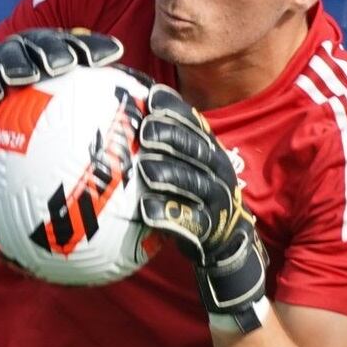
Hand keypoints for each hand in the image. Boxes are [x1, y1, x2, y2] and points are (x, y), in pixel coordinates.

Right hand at [0, 29, 122, 149]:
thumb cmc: (12, 130)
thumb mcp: (45, 125)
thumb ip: (75, 120)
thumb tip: (121, 138)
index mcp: (44, 61)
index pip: (73, 49)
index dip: (92, 48)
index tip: (115, 54)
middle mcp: (20, 57)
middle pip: (41, 46)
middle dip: (55, 50)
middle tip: (68, 62)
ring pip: (7, 59)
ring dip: (18, 64)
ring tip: (26, 76)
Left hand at [135, 84, 269, 332]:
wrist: (226, 250)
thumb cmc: (193, 205)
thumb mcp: (182, 174)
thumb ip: (161, 151)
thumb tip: (120, 124)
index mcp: (212, 155)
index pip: (195, 125)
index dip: (175, 110)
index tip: (151, 96)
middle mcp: (220, 175)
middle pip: (198, 151)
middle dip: (173, 136)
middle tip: (146, 127)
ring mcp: (219, 204)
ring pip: (196, 184)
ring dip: (170, 173)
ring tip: (144, 166)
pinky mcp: (211, 232)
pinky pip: (191, 223)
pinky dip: (169, 216)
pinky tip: (146, 211)